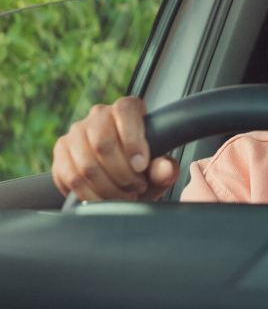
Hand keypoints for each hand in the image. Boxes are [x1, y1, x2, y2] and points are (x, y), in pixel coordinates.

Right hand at [51, 96, 178, 201]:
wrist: (122, 181)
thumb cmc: (144, 171)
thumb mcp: (159, 171)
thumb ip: (164, 169)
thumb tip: (165, 168)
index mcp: (127, 108)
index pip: (125, 112)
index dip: (133, 141)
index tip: (141, 166)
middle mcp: (99, 114)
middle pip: (103, 142)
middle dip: (121, 173)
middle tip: (135, 188)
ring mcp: (76, 131)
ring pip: (86, 163)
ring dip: (107, 188)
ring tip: (123, 196)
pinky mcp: (61, 150)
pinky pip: (70, 176)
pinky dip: (88, 194)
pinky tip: (103, 199)